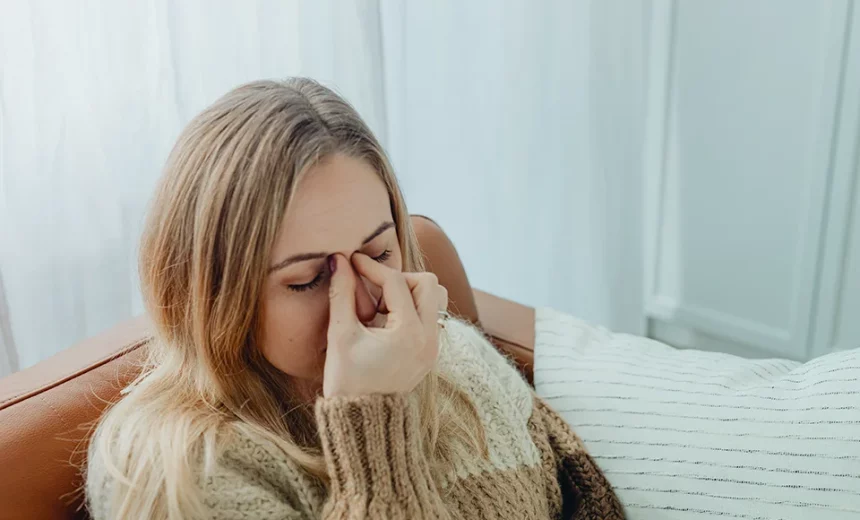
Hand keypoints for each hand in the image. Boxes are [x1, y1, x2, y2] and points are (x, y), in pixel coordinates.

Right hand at [322, 253, 447, 397]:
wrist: (363, 421)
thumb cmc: (348, 382)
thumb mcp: (341, 335)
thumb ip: (341, 294)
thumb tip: (339, 260)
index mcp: (409, 333)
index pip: (396, 282)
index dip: (371, 268)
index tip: (351, 262)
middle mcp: (429, 338)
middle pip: (428, 283)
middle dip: (399, 279)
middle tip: (373, 293)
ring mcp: (434, 347)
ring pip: (436, 299)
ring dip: (411, 293)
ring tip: (383, 308)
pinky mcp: (431, 353)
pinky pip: (431, 317)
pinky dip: (414, 309)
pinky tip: (387, 322)